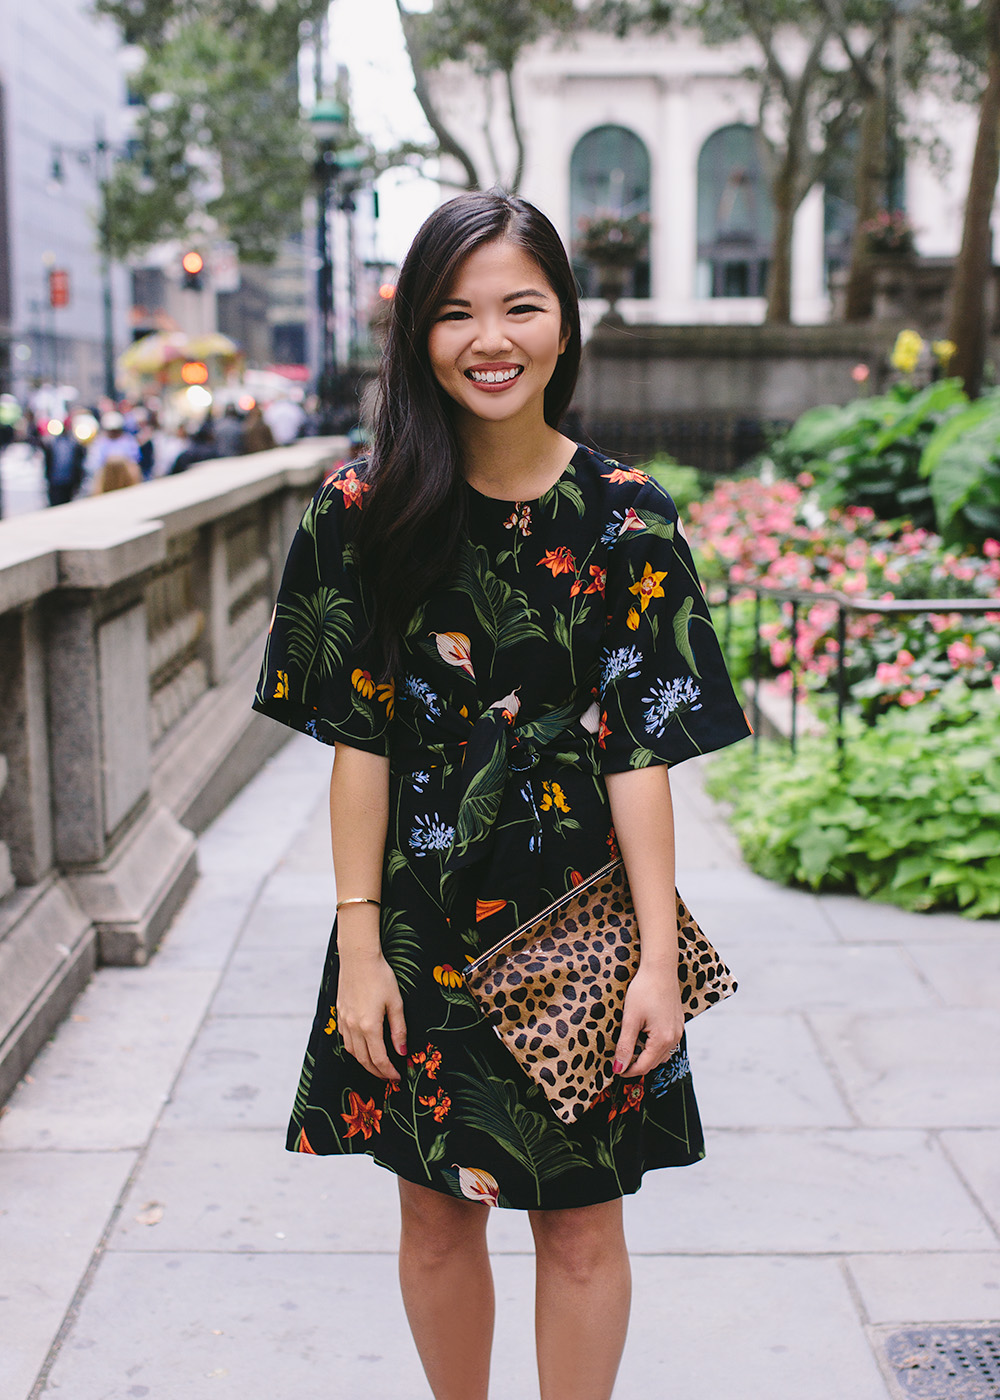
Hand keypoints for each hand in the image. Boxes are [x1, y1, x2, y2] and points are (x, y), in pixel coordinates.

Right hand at [337, 947, 406, 1080]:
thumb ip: (398, 1030)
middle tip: (388, 1076)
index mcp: (369, 1026)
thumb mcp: (396, 1003)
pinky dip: (354, 1049)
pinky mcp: (340, 1014)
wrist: (358, 958)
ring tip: (377, 1065)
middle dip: (377, 1072)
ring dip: (365, 1062)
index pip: (379, 1059)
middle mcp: (354, 1027)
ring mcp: (344, 1021)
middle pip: (364, 1060)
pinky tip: (363, 1047)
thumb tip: (402, 1052)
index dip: (388, 1072)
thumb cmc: (380, 977)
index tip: (397, 1077)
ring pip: (352, 1052)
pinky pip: (345, 1040)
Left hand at [613, 960, 684, 1078]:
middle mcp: (674, 1038)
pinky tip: (642, 1036)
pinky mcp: (677, 1023)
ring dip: (646, 1056)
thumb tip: (618, 1068)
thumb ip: (625, 1046)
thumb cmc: (644, 990)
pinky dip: (653, 1046)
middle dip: (637, 1064)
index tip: (614, 1070)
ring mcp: (678, 1031)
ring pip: (661, 1054)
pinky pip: (666, 1043)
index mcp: (663, 1040)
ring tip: (629, 1048)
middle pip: (654, 1063)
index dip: (628, 1071)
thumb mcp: (630, 1019)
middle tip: (619, 1060)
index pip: (644, 1066)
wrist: (660, 968)